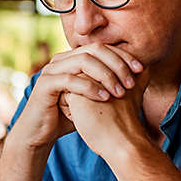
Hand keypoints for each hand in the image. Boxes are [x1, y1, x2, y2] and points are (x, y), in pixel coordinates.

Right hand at [8, 43, 143, 156]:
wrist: (40, 133)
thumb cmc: (68, 116)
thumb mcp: (92, 98)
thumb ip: (109, 85)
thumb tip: (140, 78)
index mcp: (73, 58)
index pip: (102, 48)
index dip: (122, 55)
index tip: (141, 69)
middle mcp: (61, 59)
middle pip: (94, 49)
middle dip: (117, 63)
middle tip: (131, 81)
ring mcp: (51, 70)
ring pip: (83, 61)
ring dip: (105, 75)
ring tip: (120, 91)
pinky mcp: (45, 85)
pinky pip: (70, 80)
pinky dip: (90, 87)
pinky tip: (104, 98)